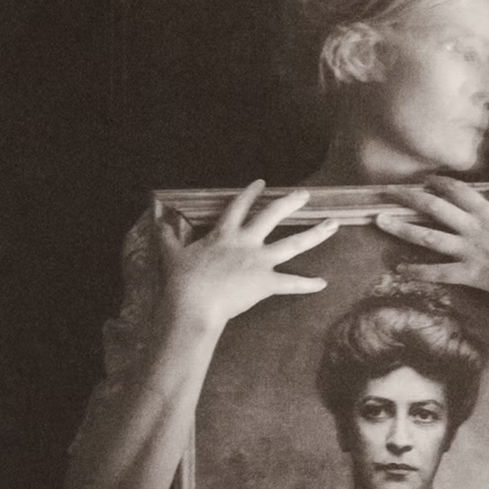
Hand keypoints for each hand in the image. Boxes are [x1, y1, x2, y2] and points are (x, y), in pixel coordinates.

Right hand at [157, 181, 338, 329]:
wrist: (193, 306)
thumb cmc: (181, 281)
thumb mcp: (171, 254)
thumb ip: (167, 235)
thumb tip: (155, 219)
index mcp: (225, 234)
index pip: (239, 206)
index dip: (251, 193)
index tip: (262, 183)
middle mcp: (246, 242)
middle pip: (273, 216)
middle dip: (290, 202)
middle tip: (305, 195)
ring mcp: (259, 261)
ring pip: (294, 243)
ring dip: (315, 233)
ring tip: (333, 224)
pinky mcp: (267, 282)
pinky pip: (291, 283)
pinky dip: (307, 284)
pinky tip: (323, 283)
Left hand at [373, 177, 488, 301]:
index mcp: (487, 211)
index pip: (457, 190)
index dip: (439, 182)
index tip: (425, 180)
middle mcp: (472, 228)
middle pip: (434, 208)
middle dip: (408, 198)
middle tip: (387, 193)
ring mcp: (468, 251)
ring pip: (428, 237)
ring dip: (402, 229)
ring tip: (380, 222)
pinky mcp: (469, 273)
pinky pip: (439, 272)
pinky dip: (418, 271)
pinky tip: (399, 269)